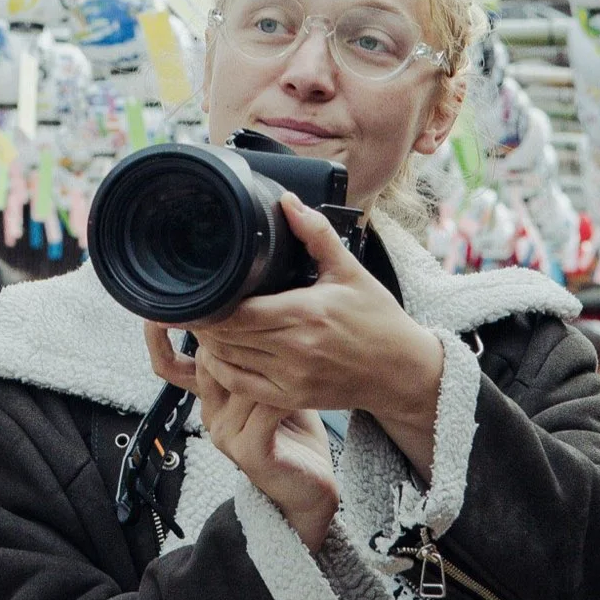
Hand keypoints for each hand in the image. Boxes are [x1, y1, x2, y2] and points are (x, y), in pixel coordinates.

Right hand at [149, 323, 337, 550]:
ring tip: (293, 340)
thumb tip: (254, 303)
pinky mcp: (249, 452)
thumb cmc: (293, 430)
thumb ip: (254, 355)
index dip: (172, 331)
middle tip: (258, 306)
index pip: (175, 362)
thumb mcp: (268, 385)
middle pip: (206, 363)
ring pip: (238, 380)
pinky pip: (263, 408)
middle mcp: (210, 414)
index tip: (187, 297)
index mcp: (210, 397)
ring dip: (268, 361)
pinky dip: (283, 389)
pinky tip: (302, 377)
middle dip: (230, 333)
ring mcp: (226, 435)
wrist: (309, 487)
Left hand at [186, 197, 446, 471]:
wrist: (402, 371)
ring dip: (210, 344)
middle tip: (196, 304)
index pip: (239, 311)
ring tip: (205, 325)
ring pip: (229, 361)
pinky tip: (218, 355)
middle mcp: (296, 348)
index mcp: (306, 312)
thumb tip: (288, 201)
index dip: (212, 303)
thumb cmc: (377, 319)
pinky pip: (242, 386)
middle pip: (228, 335)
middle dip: (206, 321)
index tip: (200, 290)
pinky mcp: (292, 397)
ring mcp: (292, 377)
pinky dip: (222, 370)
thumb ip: (315, 234)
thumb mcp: (349, 270)